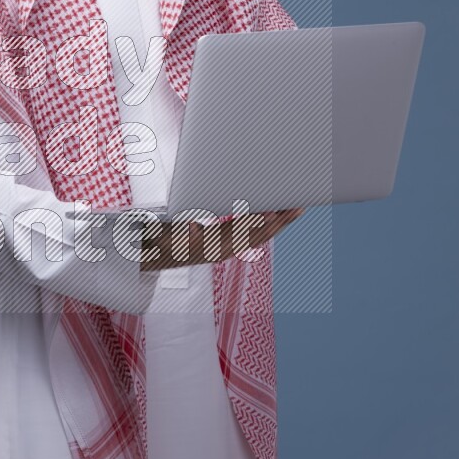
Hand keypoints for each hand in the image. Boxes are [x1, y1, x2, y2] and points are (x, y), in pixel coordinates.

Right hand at [140, 207, 305, 270]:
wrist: (159, 253)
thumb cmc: (161, 239)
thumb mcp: (163, 234)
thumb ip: (177, 230)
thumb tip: (193, 225)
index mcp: (212, 245)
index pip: (240, 232)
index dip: (258, 222)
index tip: (272, 211)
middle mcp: (226, 249)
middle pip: (258, 234)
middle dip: (279, 220)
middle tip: (298, 205)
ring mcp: (231, 247)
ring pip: (262, 235)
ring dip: (281, 222)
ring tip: (299, 207)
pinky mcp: (232, 244)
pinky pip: (257, 235)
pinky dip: (272, 224)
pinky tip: (283, 214)